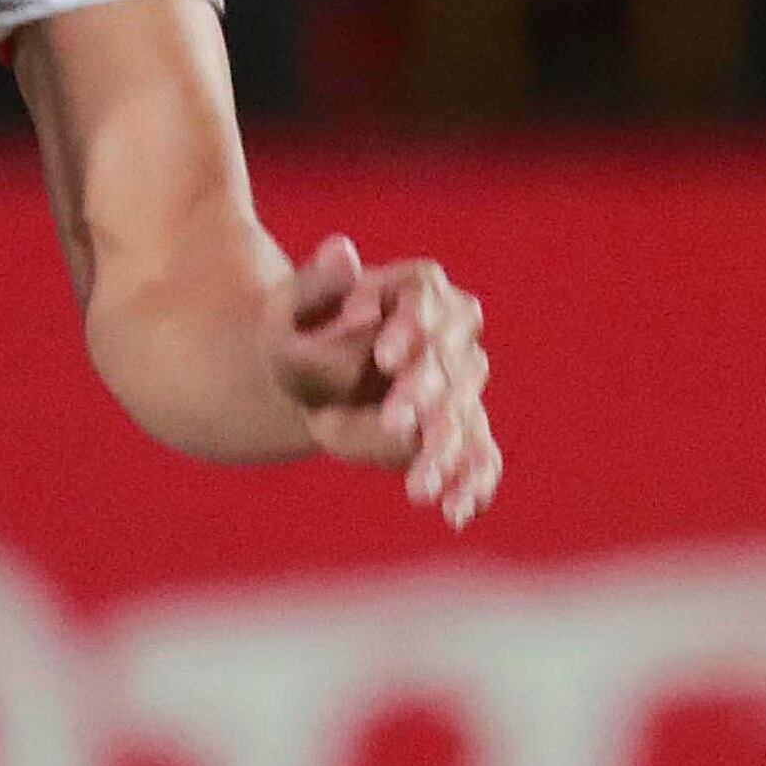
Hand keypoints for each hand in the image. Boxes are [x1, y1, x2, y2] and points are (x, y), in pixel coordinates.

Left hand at [269, 232, 500, 528]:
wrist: (304, 378)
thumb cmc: (296, 334)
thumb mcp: (287, 309)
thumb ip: (316, 286)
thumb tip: (343, 251)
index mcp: (416, 289)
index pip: (426, 302)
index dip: (412, 328)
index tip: (383, 356)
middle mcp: (451, 334)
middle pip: (450, 362)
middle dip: (423, 395)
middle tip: (393, 424)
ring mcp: (460, 384)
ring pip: (464, 415)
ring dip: (443, 451)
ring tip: (417, 490)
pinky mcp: (460, 429)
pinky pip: (478, 455)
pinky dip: (473, 484)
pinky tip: (459, 514)